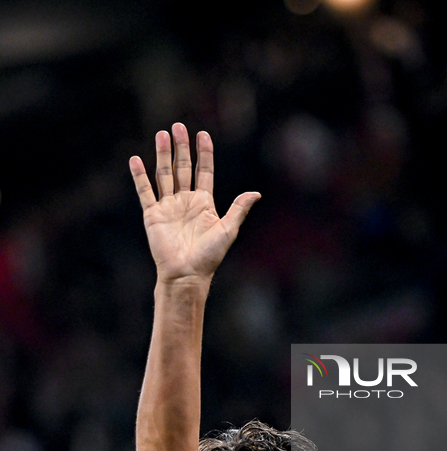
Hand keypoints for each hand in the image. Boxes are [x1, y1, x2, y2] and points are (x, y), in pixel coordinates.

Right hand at [129, 123, 259, 283]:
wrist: (186, 274)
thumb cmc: (209, 256)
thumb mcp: (228, 230)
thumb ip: (239, 209)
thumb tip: (256, 193)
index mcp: (204, 203)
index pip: (204, 171)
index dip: (204, 153)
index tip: (202, 134)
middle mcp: (185, 202)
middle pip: (183, 168)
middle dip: (181, 147)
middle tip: (178, 126)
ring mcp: (168, 207)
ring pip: (164, 174)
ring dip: (163, 154)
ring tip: (161, 134)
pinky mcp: (153, 215)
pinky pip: (145, 192)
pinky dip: (139, 176)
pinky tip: (136, 159)